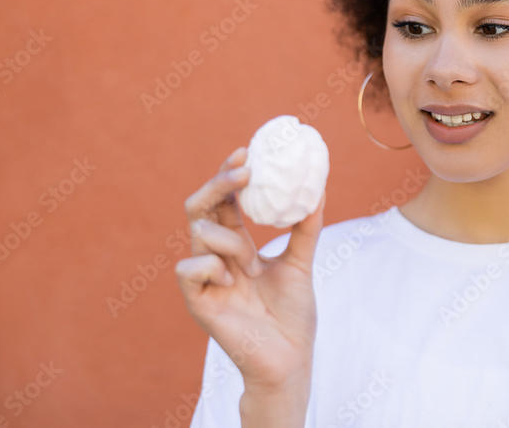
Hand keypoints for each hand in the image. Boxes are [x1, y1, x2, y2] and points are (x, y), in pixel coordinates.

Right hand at [175, 146, 324, 392]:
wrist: (290, 358)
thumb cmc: (292, 315)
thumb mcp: (302, 262)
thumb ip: (306, 227)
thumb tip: (318, 187)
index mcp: (236, 244)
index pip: (225, 199)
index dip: (230, 173)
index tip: (247, 150)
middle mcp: (215, 255)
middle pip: (200, 206)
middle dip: (219, 183)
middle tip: (244, 171)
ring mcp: (204, 277)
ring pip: (200, 233)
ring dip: (232, 241)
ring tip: (252, 266)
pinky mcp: (197, 301)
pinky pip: (190, 268)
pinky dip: (213, 266)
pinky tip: (233, 282)